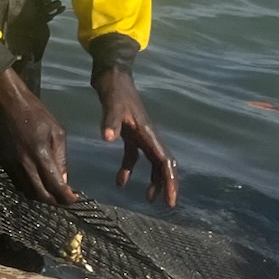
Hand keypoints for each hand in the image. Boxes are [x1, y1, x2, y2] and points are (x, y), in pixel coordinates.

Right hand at [0, 68, 76, 204]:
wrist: (8, 103)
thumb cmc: (36, 114)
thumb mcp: (57, 131)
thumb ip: (61, 157)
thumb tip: (63, 179)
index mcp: (41, 154)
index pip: (54, 185)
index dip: (65, 197)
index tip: (73, 199)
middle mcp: (25, 163)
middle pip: (40, 194)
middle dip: (54, 202)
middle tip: (63, 200)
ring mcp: (12, 164)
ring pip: (27, 191)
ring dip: (40, 197)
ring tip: (50, 193)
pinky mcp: (3, 162)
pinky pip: (16, 182)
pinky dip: (28, 188)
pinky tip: (36, 183)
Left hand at [96, 66, 177, 206]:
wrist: (111, 73)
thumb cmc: (115, 88)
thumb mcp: (112, 104)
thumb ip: (110, 121)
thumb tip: (108, 138)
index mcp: (148, 133)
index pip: (165, 161)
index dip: (170, 181)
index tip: (170, 199)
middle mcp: (148, 135)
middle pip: (163, 164)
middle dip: (166, 184)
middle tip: (166, 204)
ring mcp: (140, 134)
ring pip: (151, 162)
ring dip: (152, 180)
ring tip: (148, 199)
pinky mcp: (129, 132)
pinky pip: (134, 156)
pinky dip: (129, 169)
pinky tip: (120, 182)